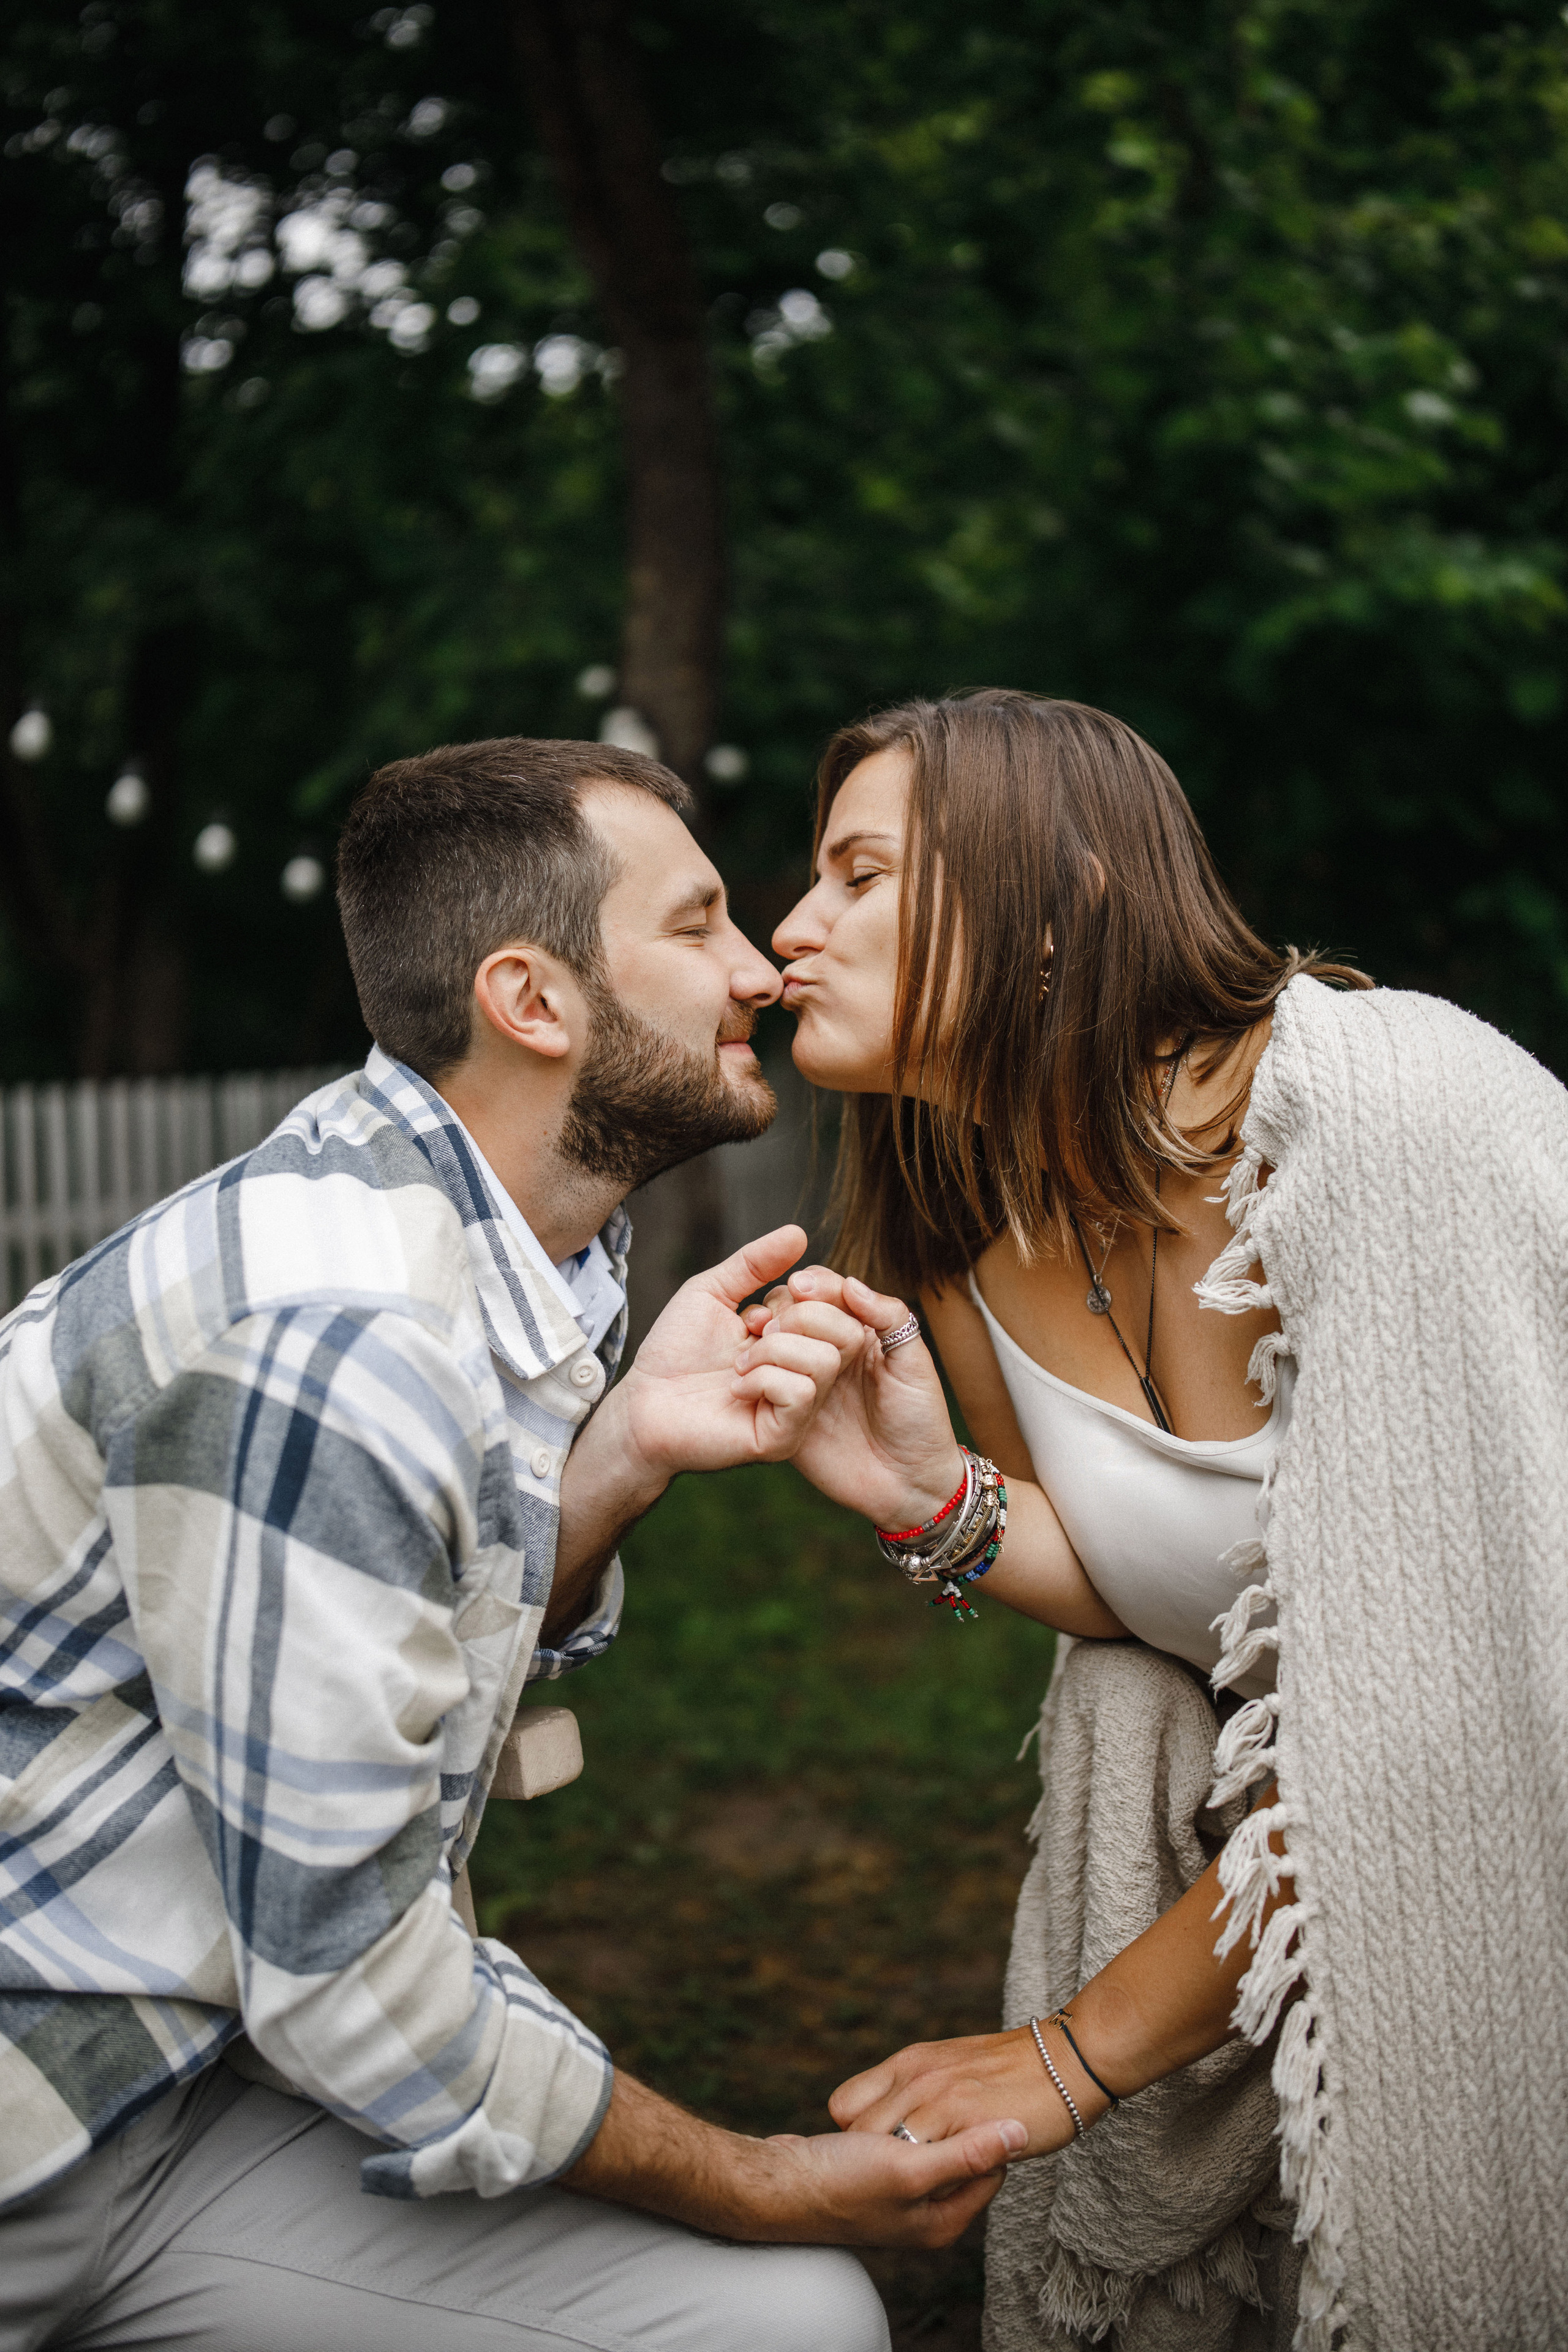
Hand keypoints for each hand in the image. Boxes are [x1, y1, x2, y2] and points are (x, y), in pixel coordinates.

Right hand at [562, 2066, 1026, 2246]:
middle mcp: (925, 2208)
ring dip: (928, 2109)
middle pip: (965, 2150)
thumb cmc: (838, 2185)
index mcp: (943, 2219)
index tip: (985, 2092)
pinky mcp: (873, 2165)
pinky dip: (898, 2110)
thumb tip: (1021, 2133)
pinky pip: (903, 2130)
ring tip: (925, 2082)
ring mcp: (898, 2188)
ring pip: (933, 2135)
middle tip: (955, 2078)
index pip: (994, 2167)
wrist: (772, 2186)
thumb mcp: (909, 2170)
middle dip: (960, 2116)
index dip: (993, 2128)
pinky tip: (889, 2095)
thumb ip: (966, 2153)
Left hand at [609, 1226, 868, 1484]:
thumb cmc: (675, 1350)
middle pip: (848, 1333)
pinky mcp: (783, 1437)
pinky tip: (735, 1389)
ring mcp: (800, 1410)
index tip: (756, 1307)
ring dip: (773, 1351)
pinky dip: (763, 1380)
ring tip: (737, 1364)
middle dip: (796, 1319)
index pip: (842, 1308)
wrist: (642, 1401)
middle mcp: (808, 1376)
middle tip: (751, 1330)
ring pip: (826, 1361)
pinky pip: (802, 1393)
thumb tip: (799, 1232)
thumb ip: (754, 1263)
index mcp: (800, 1342)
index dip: (807, 1294)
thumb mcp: (714, 1291)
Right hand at [740, 1269, 964, 1529]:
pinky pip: (760, 1384)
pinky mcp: (785, 1411)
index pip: (826, 1290)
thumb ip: (889, 1318)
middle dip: (784, 1311)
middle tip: (778, 1325)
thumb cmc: (920, 1421)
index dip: (812, 1285)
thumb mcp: (915, 1365)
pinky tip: (747, 1375)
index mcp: (858, 1331)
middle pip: (791, 1309)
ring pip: (771, 1341)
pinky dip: (751, 1375)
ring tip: (761, 1342)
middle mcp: (827, 1350)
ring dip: (763, 1339)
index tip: (801, 1287)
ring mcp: (803, 1379)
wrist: (908, 1484)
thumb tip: (850, 1284)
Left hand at [830, 2026, 1108, 2157]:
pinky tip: (953, 2182)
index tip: (877, 2153)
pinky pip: (928, 2160)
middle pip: (859, 2135)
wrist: (1068, 2059)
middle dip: (872, 2163)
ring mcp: (937, 2096)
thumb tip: (898, 2126)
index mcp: (908, 2063)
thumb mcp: (950, 2066)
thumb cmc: (1013, 2071)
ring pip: (887, 2150)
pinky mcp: (965, 2119)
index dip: (855, 2136)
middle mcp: (914, 2076)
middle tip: (897, 2179)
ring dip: (899, 2173)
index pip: (845, 2106)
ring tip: (926, 2184)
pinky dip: (933, 2178)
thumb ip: (921, 2091)